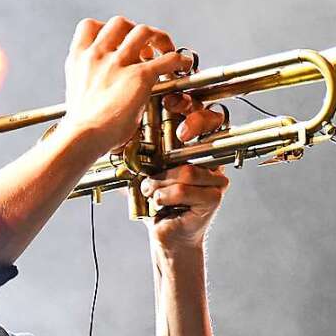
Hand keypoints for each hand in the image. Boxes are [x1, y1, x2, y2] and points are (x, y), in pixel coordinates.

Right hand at [57, 17, 191, 155]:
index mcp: (79, 59)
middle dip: (135, 30)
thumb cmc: (81, 124)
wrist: (82, 136)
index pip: (90, 26)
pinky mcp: (139, 76)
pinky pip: (167, 58)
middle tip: (145, 46)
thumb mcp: (76, 92)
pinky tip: (182, 66)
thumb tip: (104, 85)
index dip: (107, 29)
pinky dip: (178, 59)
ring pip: (143, 31)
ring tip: (165, 49)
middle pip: (120, 23)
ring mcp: (118, 63)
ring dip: (158, 38)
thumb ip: (91, 79)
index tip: (117, 39)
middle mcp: (98, 55)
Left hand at [142, 95, 229, 250]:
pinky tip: (158, 202)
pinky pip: (183, 189)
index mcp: (196, 147)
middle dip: (194, 124)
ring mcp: (216, 179)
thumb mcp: (146, 168)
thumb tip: (119, 126)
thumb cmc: (157, 198)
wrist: (166, 234)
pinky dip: (163, 195)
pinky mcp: (214, 198)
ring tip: (150, 190)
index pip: (202, 115)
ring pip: (186, 169)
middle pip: (212, 128)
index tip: (169, 101)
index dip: (190, 104)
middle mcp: (211, 160)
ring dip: (159, 181)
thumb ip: (141, 148)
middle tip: (179, 134)